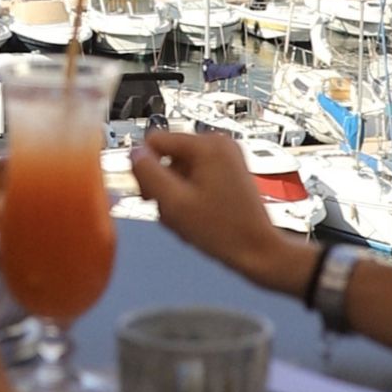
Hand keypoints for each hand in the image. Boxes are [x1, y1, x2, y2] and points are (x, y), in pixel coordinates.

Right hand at [129, 131, 309, 296]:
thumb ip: (147, 174)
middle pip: (167, 156)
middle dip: (163, 184)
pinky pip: (194, 176)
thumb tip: (134, 153)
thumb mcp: (174, 203)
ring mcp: (226, 157)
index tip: (153, 195)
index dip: (146, 170)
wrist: (257, 250)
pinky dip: (189, 195)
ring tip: (188, 217)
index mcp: (207, 145)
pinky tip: (197, 215)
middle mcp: (218, 144)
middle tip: (173, 210)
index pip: (154, 142)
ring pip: (179, 169)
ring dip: (176, 194)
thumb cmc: (223, 230)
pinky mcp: (228, 171)